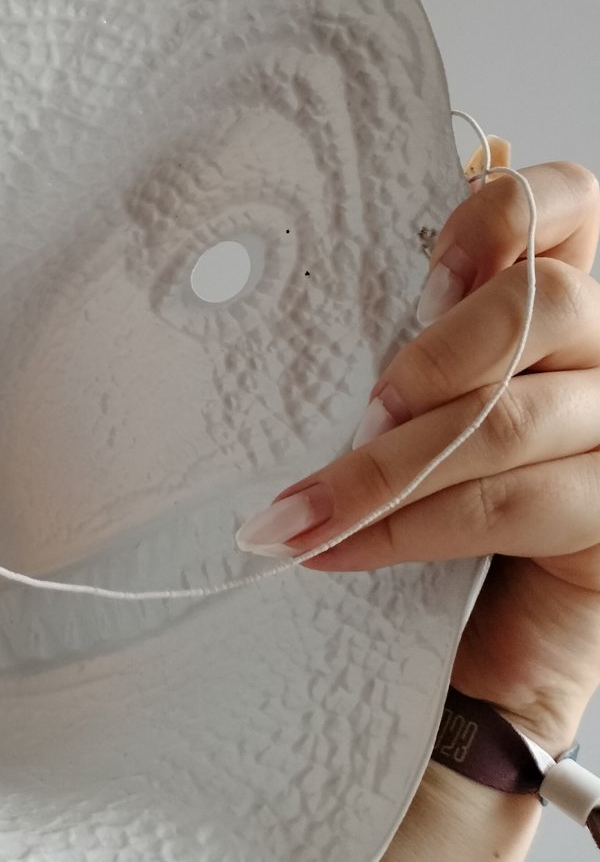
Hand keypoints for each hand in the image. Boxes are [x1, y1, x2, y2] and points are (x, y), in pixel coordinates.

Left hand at [236, 159, 599, 755]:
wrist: (467, 656)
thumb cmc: (421, 507)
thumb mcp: (400, 406)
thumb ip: (395, 342)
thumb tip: (296, 301)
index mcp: (554, 304)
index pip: (566, 205)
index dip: (502, 213)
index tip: (425, 266)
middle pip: (547, 306)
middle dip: (436, 355)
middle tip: (361, 410)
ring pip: (511, 418)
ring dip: (388, 465)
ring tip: (301, 508)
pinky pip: (508, 505)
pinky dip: (406, 526)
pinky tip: (336, 547)